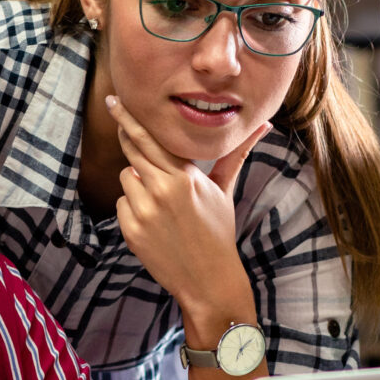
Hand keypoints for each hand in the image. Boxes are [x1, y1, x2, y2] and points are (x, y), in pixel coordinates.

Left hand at [110, 95, 267, 341]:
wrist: (208, 279)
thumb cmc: (217, 231)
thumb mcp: (224, 190)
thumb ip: (236, 154)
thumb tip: (264, 125)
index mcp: (185, 177)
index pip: (151, 138)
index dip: (129, 119)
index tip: (115, 100)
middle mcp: (162, 190)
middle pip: (132, 150)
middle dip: (125, 135)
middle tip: (116, 111)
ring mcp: (144, 211)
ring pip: (127, 177)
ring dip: (137, 182)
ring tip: (161, 201)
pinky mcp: (131, 230)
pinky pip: (122, 203)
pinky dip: (133, 207)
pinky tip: (154, 221)